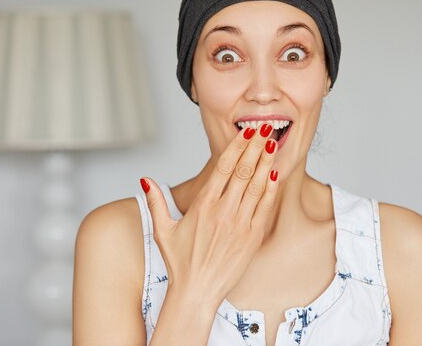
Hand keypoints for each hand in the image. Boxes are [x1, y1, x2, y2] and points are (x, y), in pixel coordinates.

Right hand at [140, 123, 278, 305]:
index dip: (236, 147)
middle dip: (255, 147)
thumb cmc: (180, 263)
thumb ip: (156, 202)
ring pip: (256, 185)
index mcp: (202, 206)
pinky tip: (275, 173)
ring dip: (265, 162)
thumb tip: (146, 179)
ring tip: (273, 143)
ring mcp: (239, 224)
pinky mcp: (252, 237)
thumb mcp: (162, 231)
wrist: (197, 293)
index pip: (223, 168)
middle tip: (265, 128)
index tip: (246, 132)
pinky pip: (264, 207)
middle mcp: (222, 212)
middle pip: (242, 171)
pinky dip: (271, 189)